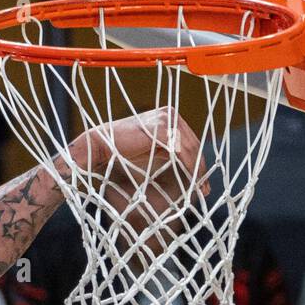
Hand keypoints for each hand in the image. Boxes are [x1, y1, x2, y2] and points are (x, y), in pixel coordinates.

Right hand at [69, 107, 207, 192]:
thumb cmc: (123, 154)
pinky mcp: (162, 128)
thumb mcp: (152, 154)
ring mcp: (166, 118)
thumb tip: (189, 173)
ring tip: (199, 190)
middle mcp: (169, 114)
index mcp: (168, 117)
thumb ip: (170, 157)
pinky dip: (189, 167)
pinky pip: (182, 151)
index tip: (203, 185)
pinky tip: (191, 182)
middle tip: (204, 191)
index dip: (198, 163)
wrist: (100, 147)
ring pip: (190, 149)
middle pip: (193, 145)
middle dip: (201, 169)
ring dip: (197, 171)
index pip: (190, 141)